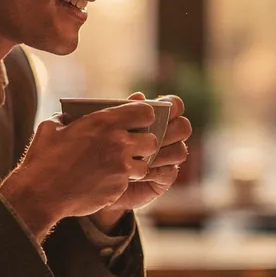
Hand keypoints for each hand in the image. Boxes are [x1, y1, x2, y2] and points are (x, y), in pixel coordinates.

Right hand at [0, 100, 160, 235]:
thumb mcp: (53, 127)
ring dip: (136, 165)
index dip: (143, 117)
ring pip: (145, 165)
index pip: (145, 112)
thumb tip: (71, 117)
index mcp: (105, 122)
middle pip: (152, 141)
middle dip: (144, 143)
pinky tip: (103, 180)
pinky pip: (129, 183)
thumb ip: (69, 118)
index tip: (137, 121)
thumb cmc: (44, 158)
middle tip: (132, 146)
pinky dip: (120, 182)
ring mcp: (121, 168)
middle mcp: (119, 143)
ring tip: (119, 166)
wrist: (41, 194)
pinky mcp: (119, 188)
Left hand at [88, 93, 192, 229]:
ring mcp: (167, 158)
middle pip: (183, 127)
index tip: (161, 110)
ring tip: (137, 158)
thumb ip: (124, 110)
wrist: (92, 181)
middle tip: (151, 137)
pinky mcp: (164, 178)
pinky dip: (153, 170)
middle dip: (169, 131)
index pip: (174, 106)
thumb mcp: (107, 126)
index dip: (173, 106)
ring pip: (179, 150)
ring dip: (160, 153)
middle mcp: (166, 137)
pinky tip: (136, 173)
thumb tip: (140, 96)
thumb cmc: (98, 149)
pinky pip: (170, 171)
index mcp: (155, 118)